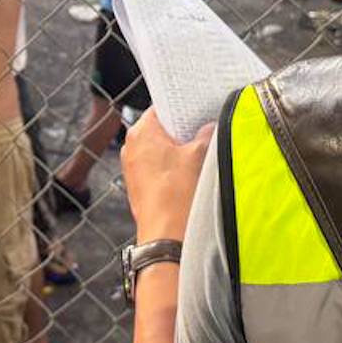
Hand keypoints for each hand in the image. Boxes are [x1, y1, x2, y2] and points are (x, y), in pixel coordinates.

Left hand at [121, 117, 213, 244]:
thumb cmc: (177, 193)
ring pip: (158, 151)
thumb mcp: (199, 154)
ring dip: (176, 152)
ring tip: (199, 156)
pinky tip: (188, 175)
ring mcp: (132, 168)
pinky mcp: (138, 187)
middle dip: (180, 131)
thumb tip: (210, 128)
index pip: (161, 108)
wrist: (167, 234)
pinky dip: (170, 169)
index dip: (180, 108)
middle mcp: (131, 147)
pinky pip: (156, 169)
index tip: (197, 109)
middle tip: (203, 132)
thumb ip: (206, 134)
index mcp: (141, 131)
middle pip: (159, 130)